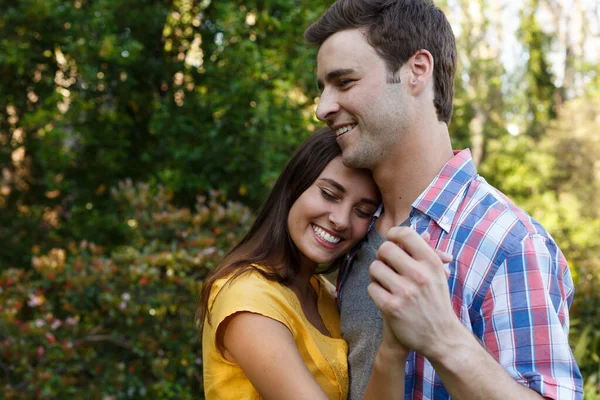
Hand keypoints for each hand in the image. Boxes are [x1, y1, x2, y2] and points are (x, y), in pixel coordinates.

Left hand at [367, 227, 461, 360]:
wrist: (441, 337)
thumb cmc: (436, 301)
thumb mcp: (437, 275)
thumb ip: (428, 253)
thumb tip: (423, 233)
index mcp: (431, 263)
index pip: (406, 234)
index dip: (394, 234)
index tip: (391, 240)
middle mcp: (419, 275)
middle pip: (385, 249)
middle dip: (382, 256)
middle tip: (386, 264)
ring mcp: (405, 292)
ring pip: (374, 268)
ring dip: (376, 274)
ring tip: (385, 282)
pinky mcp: (392, 308)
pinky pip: (371, 288)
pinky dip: (375, 291)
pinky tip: (385, 296)